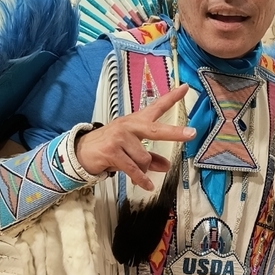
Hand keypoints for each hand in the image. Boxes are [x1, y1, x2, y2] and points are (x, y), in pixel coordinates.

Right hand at [74, 85, 193, 190]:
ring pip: (144, 159)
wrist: (82, 151)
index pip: (156, 107)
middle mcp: (129, 126)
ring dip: (143, 170)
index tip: (186, 88)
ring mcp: (120, 137)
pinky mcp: (112, 151)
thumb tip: (166, 166)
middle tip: (192, 134)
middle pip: (156, 130)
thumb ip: (151, 157)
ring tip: (137, 173)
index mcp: (136, 121)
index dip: (172, 97)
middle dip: (175, 133)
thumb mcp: (132, 150)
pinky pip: (134, 169)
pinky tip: (147, 186)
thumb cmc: (110, 148)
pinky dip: (141, 180)